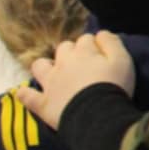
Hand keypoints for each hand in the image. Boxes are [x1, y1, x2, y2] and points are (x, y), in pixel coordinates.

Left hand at [20, 32, 135, 129]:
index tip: (102, 55)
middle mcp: (63, 63)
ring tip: (55, 73)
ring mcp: (50, 83)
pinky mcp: (42, 102)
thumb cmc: (113, 86)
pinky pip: (27, 96)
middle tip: (84, 65)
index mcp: (83, 52)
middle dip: (72, 52)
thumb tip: (101, 33)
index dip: (95, 45)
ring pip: (40, 66)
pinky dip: (26, 94)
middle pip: (64, 48)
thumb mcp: (123, 60)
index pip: (86, 39)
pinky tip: (25, 93)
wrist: (97, 116)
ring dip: (46, 66)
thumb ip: (112, 43)